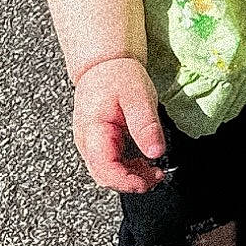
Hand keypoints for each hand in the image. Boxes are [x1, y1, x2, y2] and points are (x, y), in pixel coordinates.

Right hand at [72, 57, 167, 191]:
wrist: (106, 63)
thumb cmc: (118, 75)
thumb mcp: (138, 97)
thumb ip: (146, 126)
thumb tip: (156, 152)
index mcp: (93, 132)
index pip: (105, 170)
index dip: (126, 182)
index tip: (147, 182)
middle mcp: (88, 142)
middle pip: (106, 176)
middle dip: (132, 182)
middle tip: (157, 175)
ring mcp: (93, 144)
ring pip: (110, 173)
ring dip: (132, 176)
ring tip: (154, 169)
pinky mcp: (101, 143)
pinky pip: (113, 163)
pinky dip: (130, 167)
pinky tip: (145, 160)